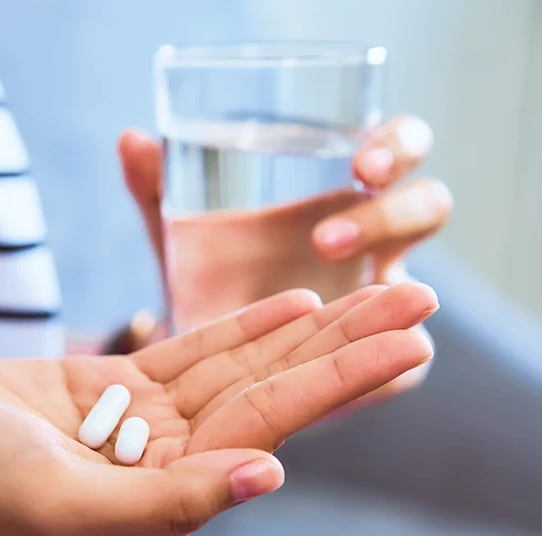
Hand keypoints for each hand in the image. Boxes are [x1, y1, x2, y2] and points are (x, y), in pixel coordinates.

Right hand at [0, 283, 435, 535]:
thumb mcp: (60, 500)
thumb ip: (165, 499)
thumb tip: (268, 478)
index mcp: (163, 501)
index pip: (272, 432)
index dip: (343, 384)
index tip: (411, 345)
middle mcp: (167, 466)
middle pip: (275, 394)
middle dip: (348, 347)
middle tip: (418, 298)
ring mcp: (145, 426)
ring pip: (242, 368)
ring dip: (308, 329)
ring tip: (373, 290)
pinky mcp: (116, 389)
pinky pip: (193, 354)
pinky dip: (241, 329)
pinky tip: (291, 304)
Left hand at [118, 116, 450, 397]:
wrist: (208, 356)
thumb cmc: (208, 274)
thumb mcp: (182, 235)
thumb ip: (159, 189)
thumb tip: (130, 138)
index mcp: (344, 191)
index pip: (398, 149)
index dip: (397, 147)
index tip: (361, 164)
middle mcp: (374, 241)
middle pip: (427, 207)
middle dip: (395, 212)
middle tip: (330, 235)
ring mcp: (379, 304)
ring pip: (414, 289)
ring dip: (388, 295)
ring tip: (330, 307)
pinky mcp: (380, 367)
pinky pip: (401, 369)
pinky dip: (385, 371)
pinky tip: (367, 375)